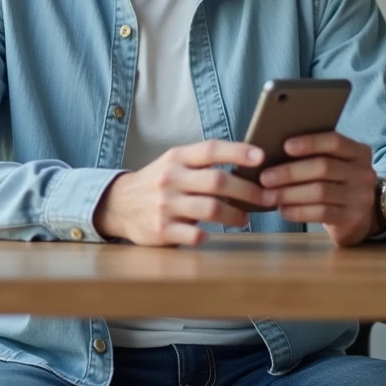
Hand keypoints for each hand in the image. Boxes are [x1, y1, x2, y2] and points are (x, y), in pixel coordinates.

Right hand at [93, 140, 269, 246]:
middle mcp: (171, 178)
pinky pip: (192, 235)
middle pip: (217, 182)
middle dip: (248, 191)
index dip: (238, 151)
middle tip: (267, 198)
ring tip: (244, 218)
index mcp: (176, 158)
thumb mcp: (174, 163)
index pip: (211, 150)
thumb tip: (249, 166)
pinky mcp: (161, 230)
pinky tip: (211, 235)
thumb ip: (203, 163)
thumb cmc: (158, 182)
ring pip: (211, 209)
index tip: (261, 157)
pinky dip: (206, 235)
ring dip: (235, 216)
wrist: (118, 205)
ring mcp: (165, 205)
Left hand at [258, 132, 378, 246]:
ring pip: (320, 192)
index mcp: (358, 152)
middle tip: (264, 178)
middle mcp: (364, 173)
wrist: (358, 216)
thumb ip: (315, 155)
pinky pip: (321, 213)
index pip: (335, 141)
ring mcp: (360, 197)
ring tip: (268, 195)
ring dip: (289, 193)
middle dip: (290, 172)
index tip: (285, 146)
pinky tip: (283, 210)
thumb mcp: (334, 164)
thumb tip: (272, 151)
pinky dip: (298, 211)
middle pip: (323, 167)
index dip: (310, 142)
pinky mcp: (352, 219)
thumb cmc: (335, 183)